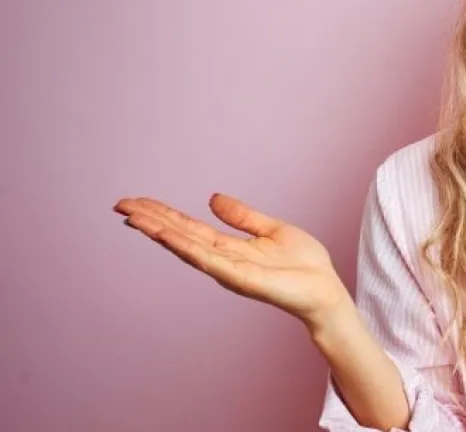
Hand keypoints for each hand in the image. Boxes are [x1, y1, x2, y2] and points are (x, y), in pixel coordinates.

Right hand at [114, 193, 350, 328]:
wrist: (325, 288)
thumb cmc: (304, 265)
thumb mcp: (271, 229)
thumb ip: (242, 216)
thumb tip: (213, 198)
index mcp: (229, 246)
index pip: (188, 227)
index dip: (162, 214)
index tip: (137, 201)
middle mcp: (221, 259)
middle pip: (179, 236)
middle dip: (150, 220)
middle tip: (120, 205)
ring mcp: (227, 269)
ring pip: (185, 247)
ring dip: (159, 232)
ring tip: (132, 217)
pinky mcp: (238, 278)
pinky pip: (207, 259)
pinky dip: (184, 247)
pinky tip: (165, 235)